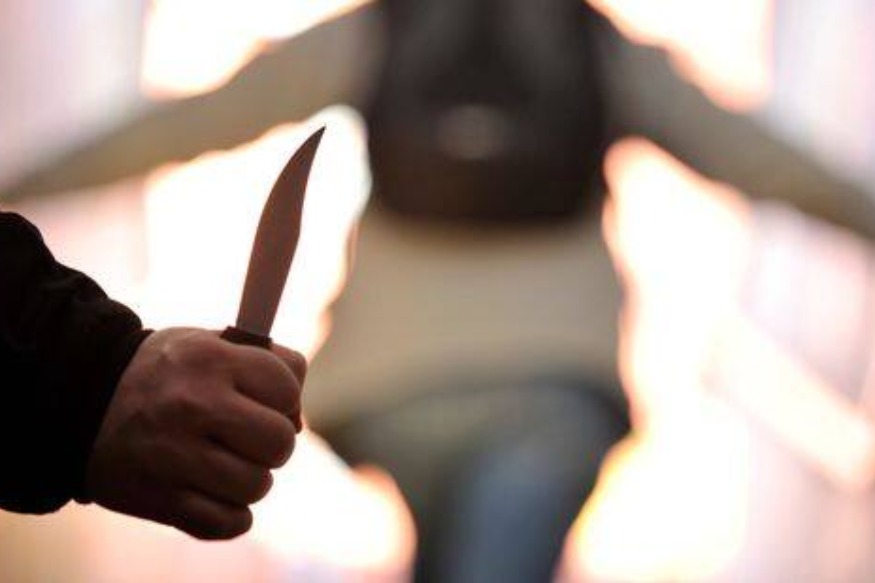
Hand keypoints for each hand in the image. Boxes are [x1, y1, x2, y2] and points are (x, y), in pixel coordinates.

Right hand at [82, 327, 305, 539]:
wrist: (79, 403)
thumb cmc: (164, 373)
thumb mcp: (209, 345)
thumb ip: (266, 366)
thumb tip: (299, 421)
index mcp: (208, 359)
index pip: (287, 386)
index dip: (284, 397)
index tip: (264, 400)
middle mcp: (192, 405)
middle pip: (280, 442)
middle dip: (272, 443)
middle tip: (246, 437)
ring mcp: (173, 456)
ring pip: (257, 486)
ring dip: (249, 479)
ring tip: (223, 462)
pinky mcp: (159, 500)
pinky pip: (229, 524)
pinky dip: (230, 515)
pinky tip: (213, 493)